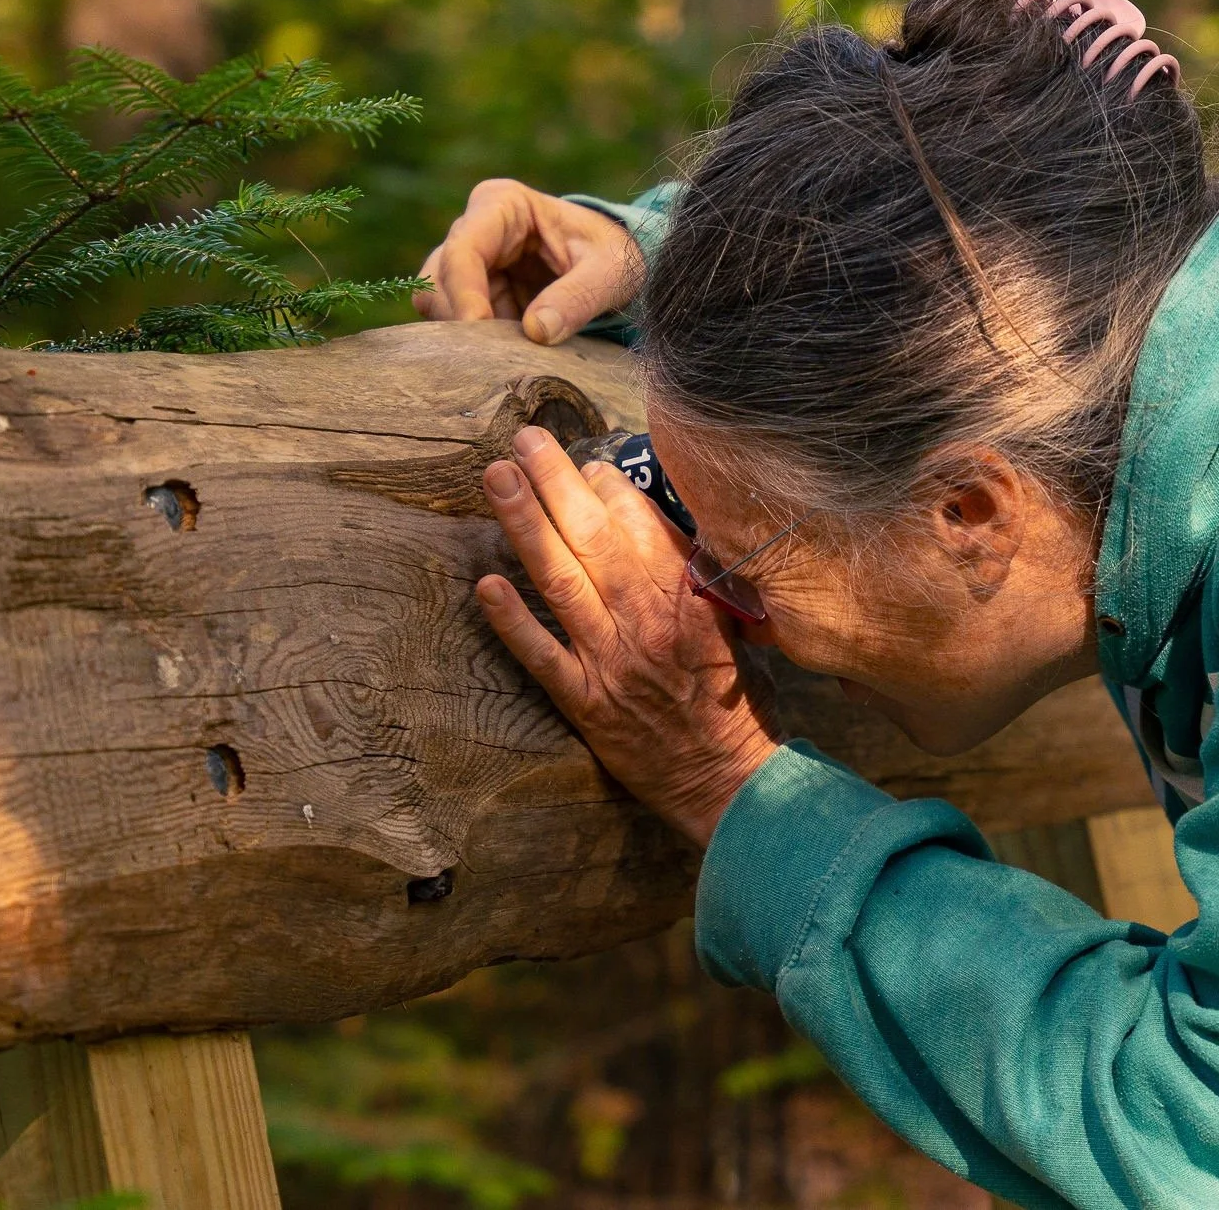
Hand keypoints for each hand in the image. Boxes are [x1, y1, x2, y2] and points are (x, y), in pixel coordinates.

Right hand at [416, 179, 642, 343]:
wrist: (620, 263)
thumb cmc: (616, 254)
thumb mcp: (612, 272)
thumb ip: (578, 298)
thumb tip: (535, 332)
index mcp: (503, 204)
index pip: (464, 249)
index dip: (464, 294)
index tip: (480, 331)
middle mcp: (474, 228)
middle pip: (441, 279)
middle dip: (462, 321)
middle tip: (493, 358)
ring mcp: (469, 263)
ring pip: (439, 304)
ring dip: (468, 336)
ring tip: (508, 357)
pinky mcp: (473, 294)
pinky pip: (456, 324)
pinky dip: (477, 345)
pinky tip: (507, 357)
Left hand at [475, 426, 780, 843]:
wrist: (731, 779)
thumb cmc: (733, 698)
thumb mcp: (730, 622)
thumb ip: (692, 574)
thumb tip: (649, 521)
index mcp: (687, 592)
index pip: (638, 520)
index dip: (603, 484)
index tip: (581, 462)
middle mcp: (646, 617)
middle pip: (592, 536)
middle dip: (554, 481)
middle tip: (523, 440)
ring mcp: (612, 659)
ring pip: (562, 580)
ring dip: (525, 526)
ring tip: (496, 480)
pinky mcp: (586, 702)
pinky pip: (543, 655)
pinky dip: (513, 621)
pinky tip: (485, 585)